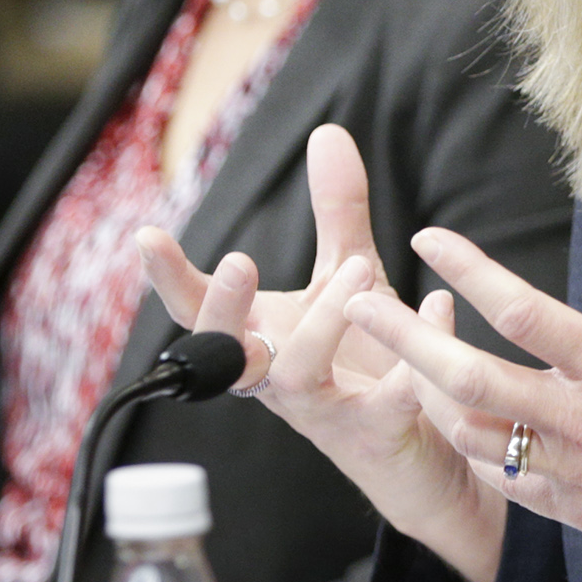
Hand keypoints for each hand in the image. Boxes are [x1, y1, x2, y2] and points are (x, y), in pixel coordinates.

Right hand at [136, 124, 504, 581]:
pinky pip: (389, 400)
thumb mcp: (351, 274)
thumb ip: (336, 211)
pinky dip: (412, 353)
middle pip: (226, 354)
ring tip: (360, 270)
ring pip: (298, 376)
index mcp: (262, 336)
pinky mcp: (378, 434)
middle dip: (225, 309)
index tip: (146, 235)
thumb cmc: (368, 359)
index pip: (197, 310)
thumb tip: (325, 132)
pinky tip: (435, 305)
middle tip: (239, 260)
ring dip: (322, 322)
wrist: (422, 450)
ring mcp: (323, 411)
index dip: (167, 278)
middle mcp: (278, 377)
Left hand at [348, 178, 581, 581]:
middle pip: (465, 377)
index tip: (425, 236)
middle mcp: (576, 420)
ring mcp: (567, 471)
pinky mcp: (572, 510)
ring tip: (395, 360)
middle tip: (352, 303)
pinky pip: (498, 480)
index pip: (522, 311)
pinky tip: (458, 427)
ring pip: (468, 434)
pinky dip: (469, 449)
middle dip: (401, 338)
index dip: (468, 268)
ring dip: (424, 394)